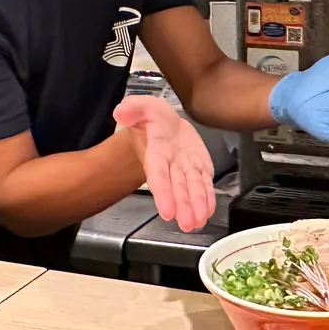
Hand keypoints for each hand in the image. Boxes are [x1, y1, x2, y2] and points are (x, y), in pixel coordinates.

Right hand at [113, 95, 216, 232]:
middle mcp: (171, 165)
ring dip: (195, 206)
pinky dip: (207, 198)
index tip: (167, 211)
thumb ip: (132, 108)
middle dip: (182, 206)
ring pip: (192, 189)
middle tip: (187, 223)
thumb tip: (120, 112)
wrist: (167, 124)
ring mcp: (186, 169)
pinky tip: (208, 211)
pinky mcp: (200, 168)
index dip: (162, 193)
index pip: (158, 175)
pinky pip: (204, 184)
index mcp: (156, 153)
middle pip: (177, 187)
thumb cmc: (153, 118)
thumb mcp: (142, 106)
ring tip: (197, 222)